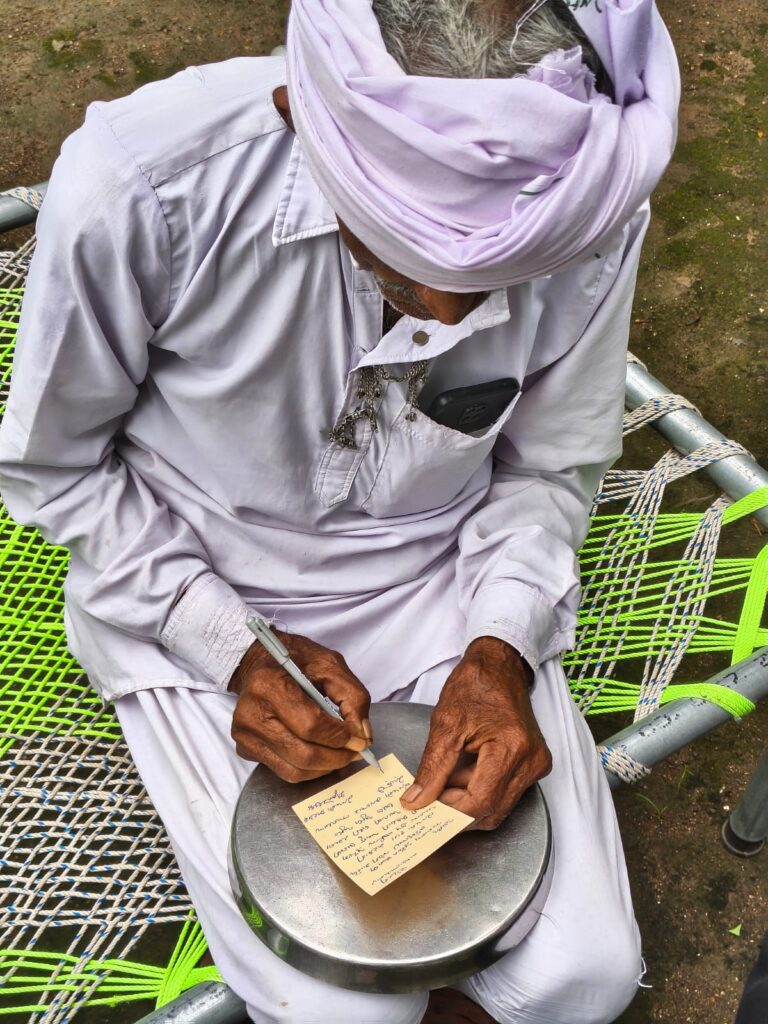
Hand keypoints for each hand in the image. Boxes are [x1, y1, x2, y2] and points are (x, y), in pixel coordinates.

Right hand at [229, 631, 371, 782]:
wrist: (260, 661)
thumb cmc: (296, 660)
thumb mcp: (331, 665)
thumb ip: (353, 697)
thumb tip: (363, 735)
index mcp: (270, 684)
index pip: (311, 725)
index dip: (340, 737)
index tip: (360, 739)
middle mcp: (251, 712)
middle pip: (302, 754)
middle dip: (336, 758)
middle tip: (355, 752)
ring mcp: (245, 734)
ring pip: (294, 770)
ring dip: (324, 767)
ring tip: (341, 754)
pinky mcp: (246, 748)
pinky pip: (284, 771)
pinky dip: (309, 769)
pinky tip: (320, 753)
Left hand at [401, 637, 550, 828]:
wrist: (499, 666)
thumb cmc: (475, 684)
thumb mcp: (445, 723)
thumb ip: (432, 767)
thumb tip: (417, 800)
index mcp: (511, 747)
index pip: (480, 801)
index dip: (450, 809)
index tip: (426, 805)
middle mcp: (530, 760)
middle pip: (492, 810)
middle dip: (459, 808)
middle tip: (432, 795)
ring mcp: (536, 764)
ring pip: (499, 805)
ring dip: (470, 799)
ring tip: (449, 776)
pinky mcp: (535, 764)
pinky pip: (506, 792)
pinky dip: (482, 788)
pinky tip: (466, 770)